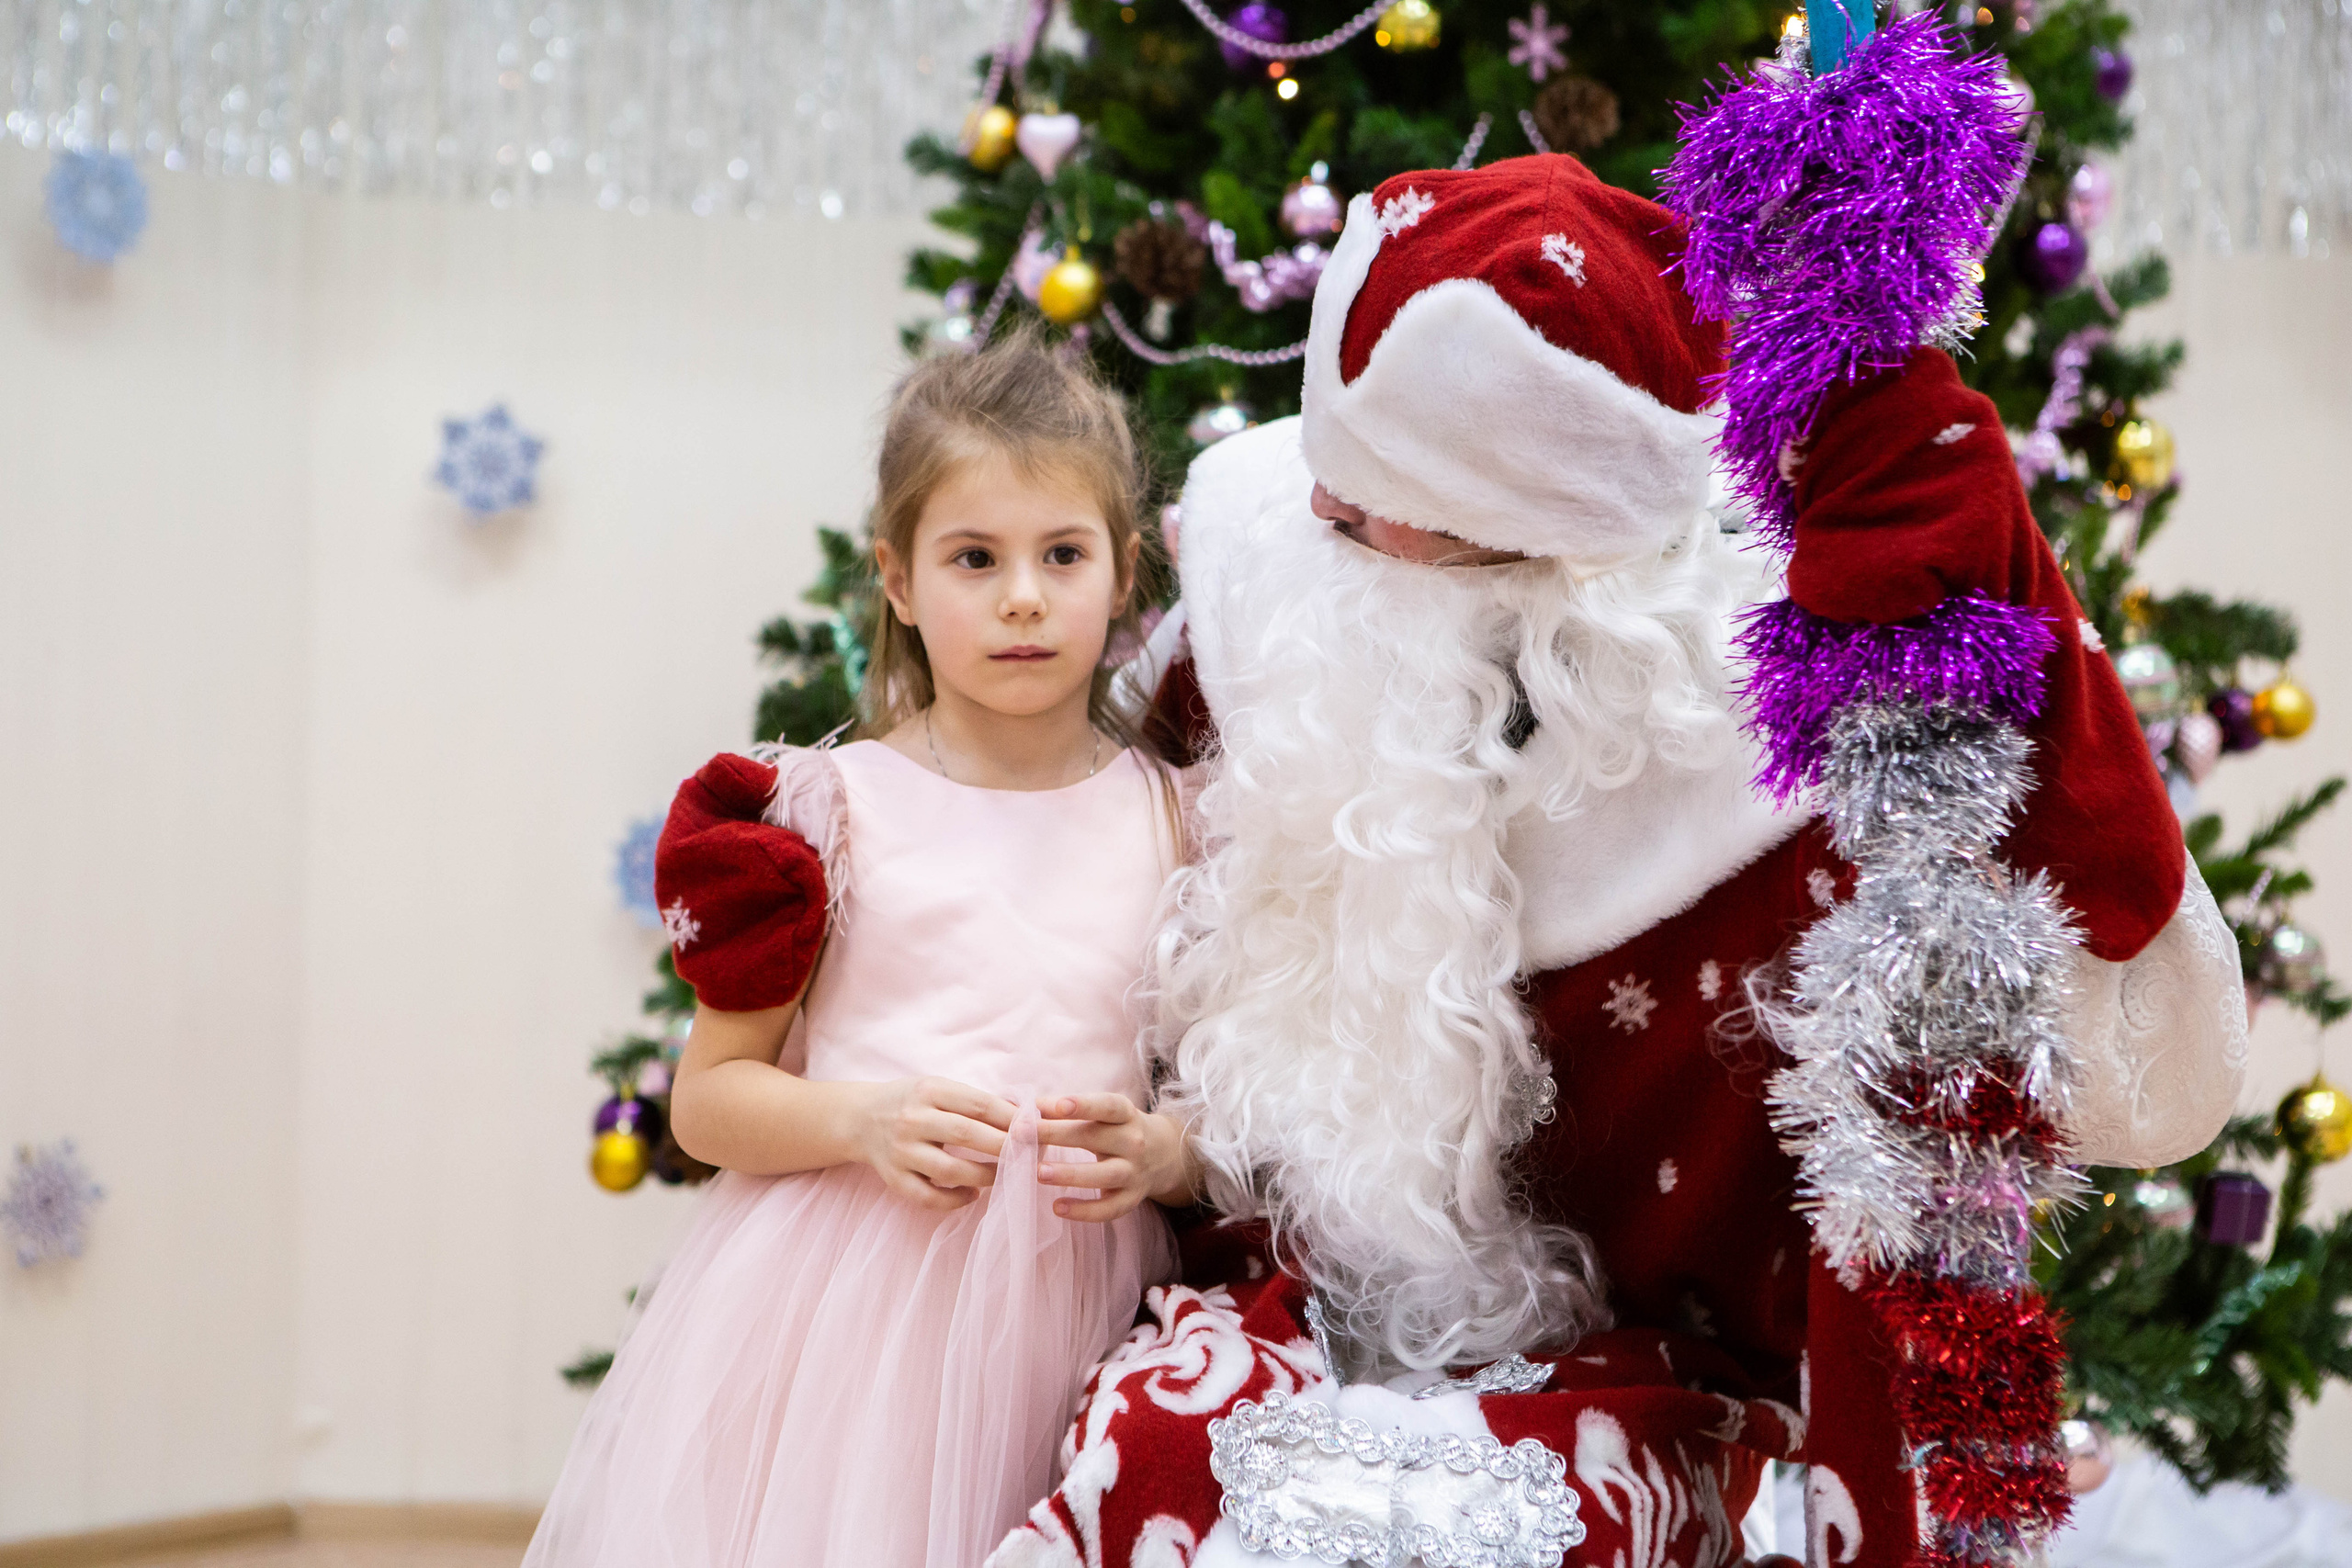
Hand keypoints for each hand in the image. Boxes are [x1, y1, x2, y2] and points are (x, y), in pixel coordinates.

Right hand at [849, 1077, 1018, 1212]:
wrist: (860, 1118)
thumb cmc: (912, 1101)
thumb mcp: (939, 1089)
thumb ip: (977, 1102)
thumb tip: (1028, 1116)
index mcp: (929, 1091)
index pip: (979, 1104)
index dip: (1012, 1119)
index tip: (1037, 1130)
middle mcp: (912, 1119)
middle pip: (967, 1135)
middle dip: (1005, 1147)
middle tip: (1031, 1156)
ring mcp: (901, 1151)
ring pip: (950, 1170)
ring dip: (985, 1176)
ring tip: (1004, 1176)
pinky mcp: (893, 1179)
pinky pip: (928, 1197)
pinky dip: (955, 1199)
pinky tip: (973, 1193)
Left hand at [1034, 1093, 1197, 1222]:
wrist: (1163, 1156)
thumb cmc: (1117, 1129)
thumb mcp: (1103, 1114)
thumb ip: (1069, 1111)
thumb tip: (1027, 1107)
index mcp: (1126, 1115)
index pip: (1107, 1106)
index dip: (1083, 1105)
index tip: (1054, 1105)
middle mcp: (1133, 1142)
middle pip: (1095, 1138)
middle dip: (1056, 1134)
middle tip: (1021, 1133)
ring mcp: (1134, 1172)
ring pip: (1103, 1174)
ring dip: (1069, 1173)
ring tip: (1038, 1172)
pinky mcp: (1131, 1199)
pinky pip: (1109, 1208)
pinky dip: (1084, 1211)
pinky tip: (1058, 1207)